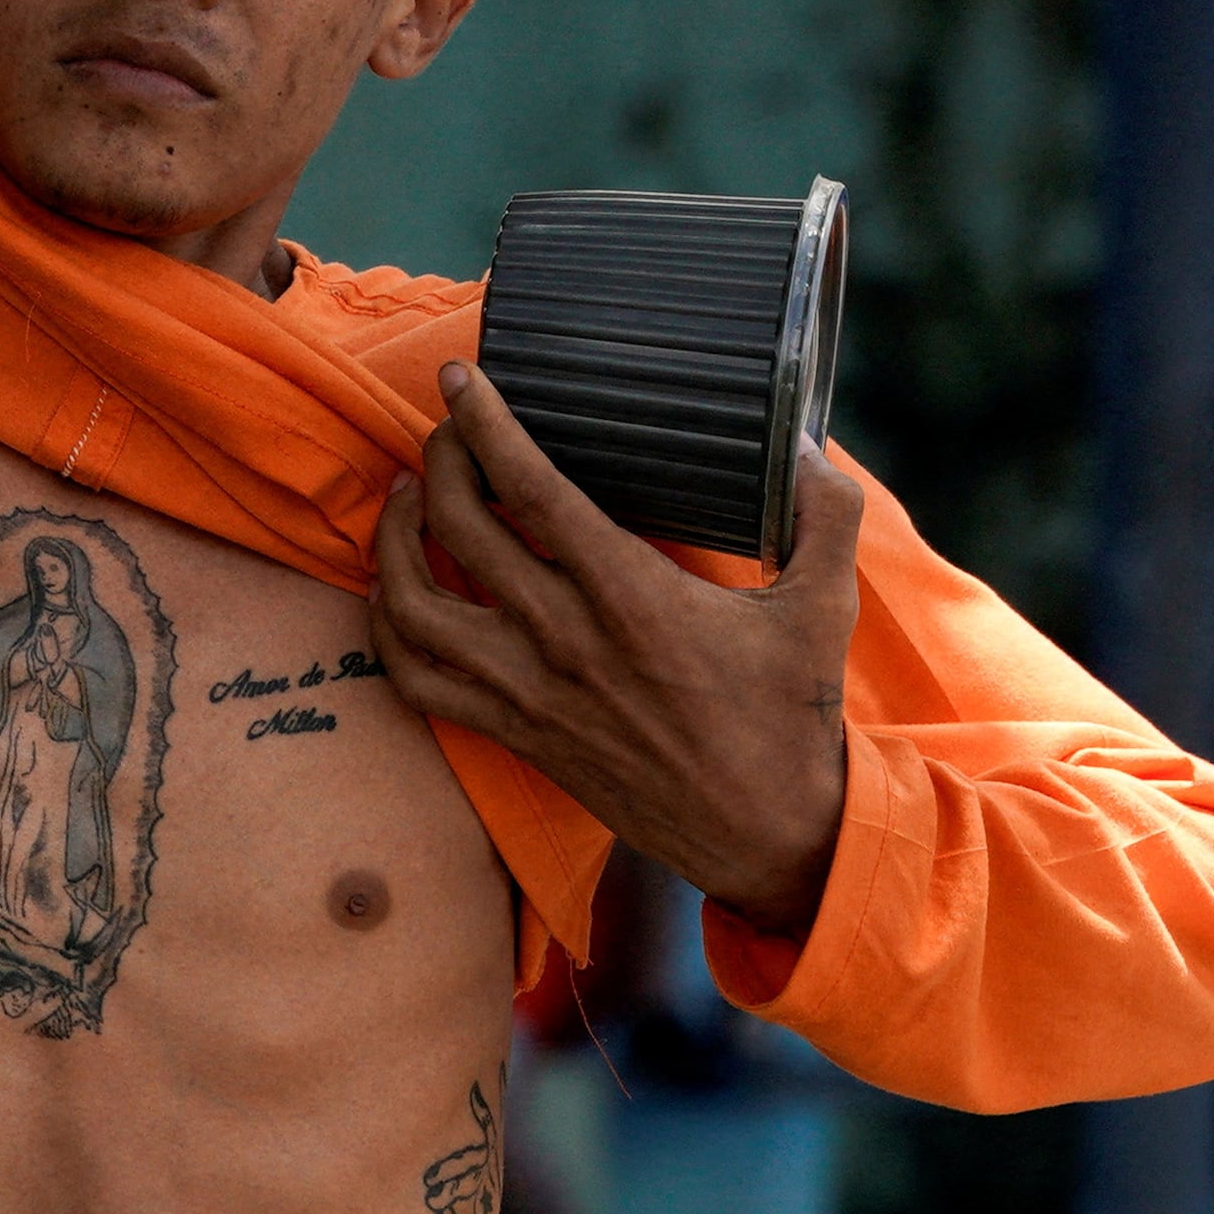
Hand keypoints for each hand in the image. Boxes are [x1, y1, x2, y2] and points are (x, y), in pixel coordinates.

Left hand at [372, 364, 860, 936]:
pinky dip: (389, 631)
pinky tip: (398, 592)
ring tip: (408, 497)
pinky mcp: (516, 734)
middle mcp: (565, 640)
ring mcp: (530, 692)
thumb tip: (807, 445)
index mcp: (631, 595)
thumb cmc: (791, 719)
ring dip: (395, 542)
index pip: (532, 490)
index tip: (462, 377)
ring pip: (415, 606)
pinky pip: (419, 682)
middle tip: (446, 430)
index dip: (486, 424)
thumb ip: (824, 514)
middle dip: (438, 461)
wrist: (767, 835)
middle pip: (460, 529)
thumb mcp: (824, 607)